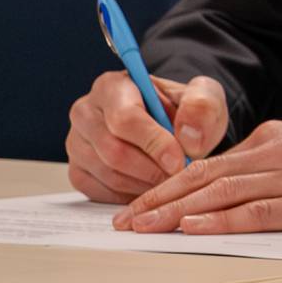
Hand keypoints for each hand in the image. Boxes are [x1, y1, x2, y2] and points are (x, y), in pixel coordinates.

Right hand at [66, 72, 228, 203]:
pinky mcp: (77, 170)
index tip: (180, 160)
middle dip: (152, 169)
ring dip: (144, 184)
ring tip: (170, 179)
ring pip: (108, 174)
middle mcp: (85, 113)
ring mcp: (76, 144)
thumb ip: (202, 107)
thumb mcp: (206, 97)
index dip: (155, 143)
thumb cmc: (185, 111)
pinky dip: (130, 196)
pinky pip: (100, 192)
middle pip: (113, 151)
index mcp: (112, 86)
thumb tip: (187, 138)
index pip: (125, 119)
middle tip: (179, 175)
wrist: (174, 128)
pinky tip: (150, 186)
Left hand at [116, 120, 281, 233]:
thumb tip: (238, 187)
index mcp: (273, 140)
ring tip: (144, 228)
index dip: (167, 186)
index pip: (208, 164)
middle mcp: (276, 153)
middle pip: (203, 178)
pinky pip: (258, 211)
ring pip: (222, 193)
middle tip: (124, 221)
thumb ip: (275, 165)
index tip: (139, 205)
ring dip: (176, 212)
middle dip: (157, 200)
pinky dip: (222, 220)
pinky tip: (195, 228)